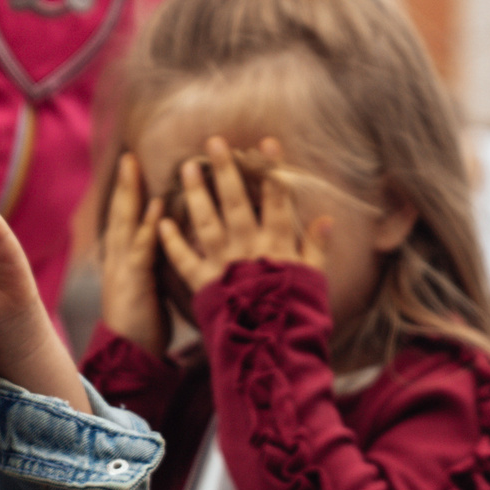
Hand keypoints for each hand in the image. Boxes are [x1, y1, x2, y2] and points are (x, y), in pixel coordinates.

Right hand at [98, 151, 167, 354]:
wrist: (128, 355)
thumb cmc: (144, 325)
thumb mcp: (147, 289)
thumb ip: (152, 266)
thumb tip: (169, 247)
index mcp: (124, 260)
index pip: (126, 220)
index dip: (128, 194)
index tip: (132, 167)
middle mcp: (119, 259)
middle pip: (121, 213)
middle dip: (123, 184)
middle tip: (128, 156)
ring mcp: (124, 269)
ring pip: (126, 223)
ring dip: (130, 193)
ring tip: (133, 165)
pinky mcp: (135, 282)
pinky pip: (142, 249)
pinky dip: (149, 226)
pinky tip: (157, 207)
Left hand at [156, 136, 332, 297]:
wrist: (272, 348)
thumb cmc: (297, 312)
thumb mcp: (314, 279)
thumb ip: (317, 247)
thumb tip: (327, 218)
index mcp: (277, 244)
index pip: (276, 199)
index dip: (272, 169)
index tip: (266, 142)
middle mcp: (247, 247)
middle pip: (236, 201)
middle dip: (226, 169)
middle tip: (213, 141)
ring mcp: (223, 264)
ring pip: (206, 221)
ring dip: (196, 194)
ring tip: (187, 168)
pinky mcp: (203, 284)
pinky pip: (184, 260)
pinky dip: (171, 242)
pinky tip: (162, 222)